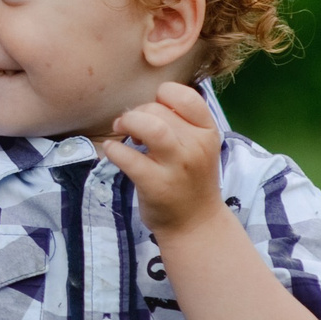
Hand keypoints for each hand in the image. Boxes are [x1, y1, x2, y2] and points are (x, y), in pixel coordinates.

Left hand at [99, 81, 225, 236]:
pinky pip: (128, 157)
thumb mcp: (198, 146)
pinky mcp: (156, 185)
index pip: (186, 95)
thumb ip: (180, 122)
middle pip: (159, 109)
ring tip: (121, 130)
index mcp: (208, 132)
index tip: (154, 110)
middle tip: (129, 125)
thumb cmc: (190, 179)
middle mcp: (196, 147)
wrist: (195, 224)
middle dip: (137, 112)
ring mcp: (177, 167)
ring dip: (128, 122)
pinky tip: (113, 151)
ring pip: (150, 127)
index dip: (163, 95)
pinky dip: (114, 150)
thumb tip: (142, 104)